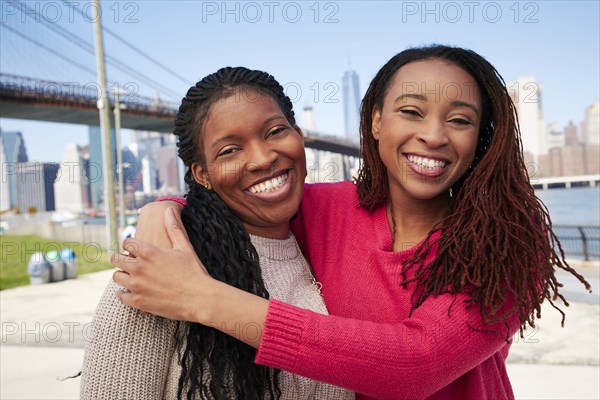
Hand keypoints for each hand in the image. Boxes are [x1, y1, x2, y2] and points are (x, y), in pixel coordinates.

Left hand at [112, 207, 211, 321]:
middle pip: (116, 259)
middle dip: (121, 258)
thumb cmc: (194, 271)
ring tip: (131, 275)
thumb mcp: (185, 247)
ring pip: (116, 277)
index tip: (135, 248)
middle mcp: (140, 268)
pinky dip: (124, 293)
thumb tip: (169, 210)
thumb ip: (174, 228)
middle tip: (129, 261)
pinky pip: (121, 296)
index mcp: (149, 253)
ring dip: (122, 275)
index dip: (130, 244)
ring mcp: (138, 286)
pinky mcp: (139, 302)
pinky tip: (132, 291)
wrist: (199, 298)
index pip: (127, 242)